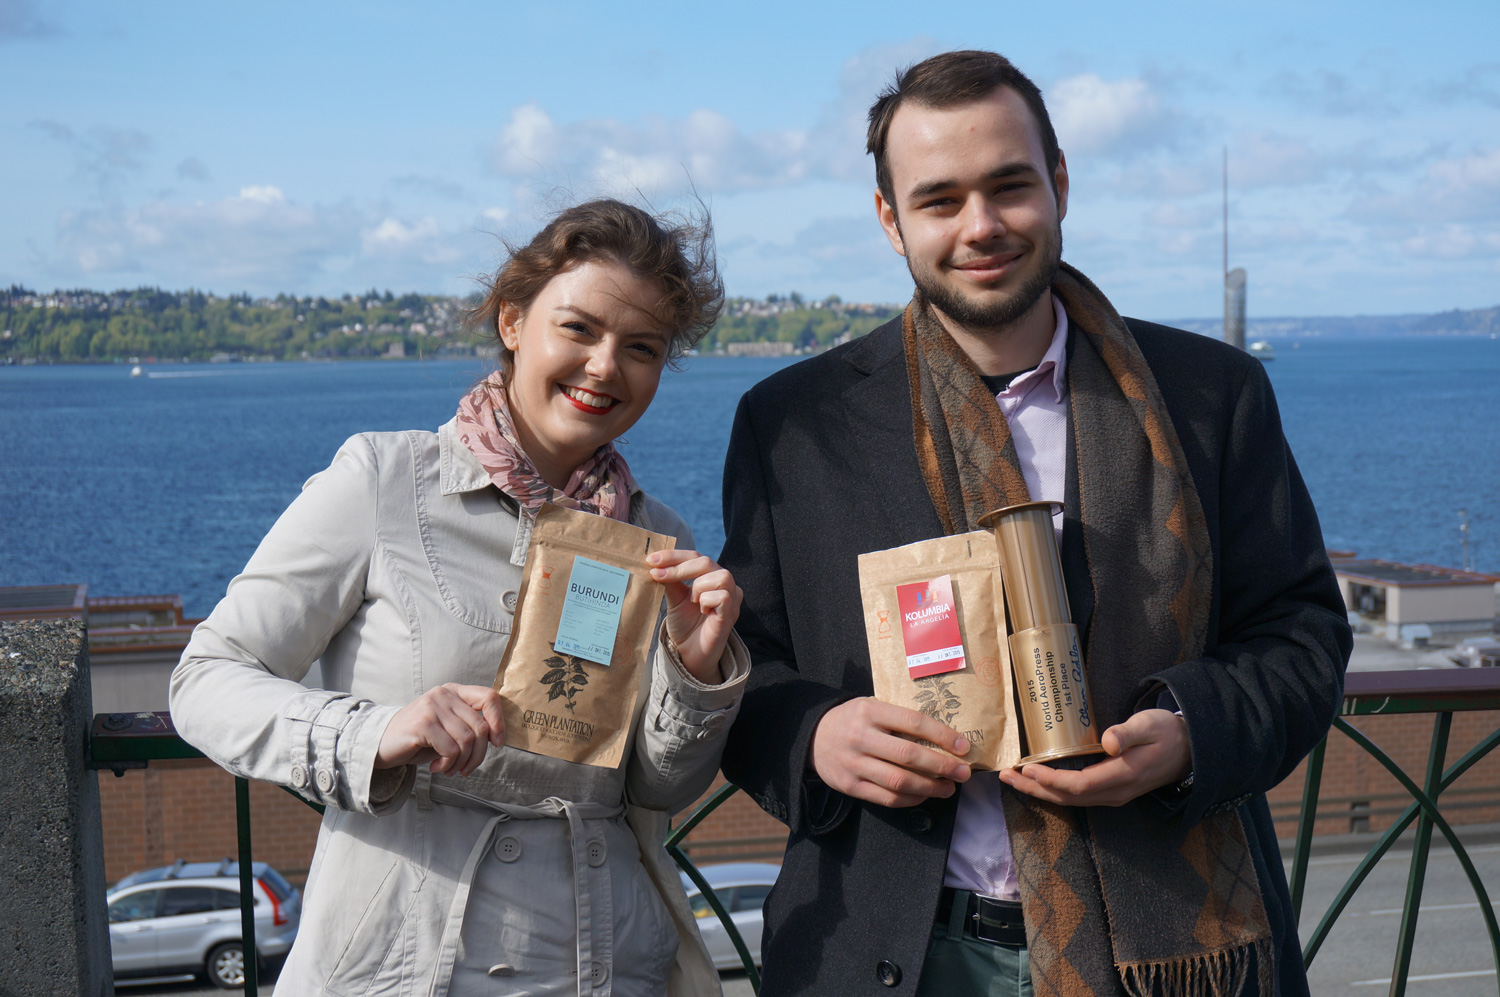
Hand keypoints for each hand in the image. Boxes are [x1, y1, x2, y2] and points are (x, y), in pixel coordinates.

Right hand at [375, 683, 504, 776]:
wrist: (381, 744)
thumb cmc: (420, 739)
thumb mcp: (448, 727)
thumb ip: (469, 725)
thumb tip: (497, 738)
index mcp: (454, 691)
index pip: (489, 697)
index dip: (499, 721)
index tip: (497, 743)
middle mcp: (444, 694)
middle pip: (480, 727)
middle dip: (478, 755)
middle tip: (466, 769)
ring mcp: (432, 707)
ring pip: (467, 740)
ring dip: (462, 763)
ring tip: (450, 769)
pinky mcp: (423, 724)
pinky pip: (451, 749)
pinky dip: (448, 764)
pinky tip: (437, 767)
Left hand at [648, 548, 741, 683]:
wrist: (689, 653)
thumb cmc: (685, 625)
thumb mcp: (674, 598)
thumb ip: (671, 581)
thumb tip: (657, 563)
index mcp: (710, 576)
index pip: (695, 557)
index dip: (674, 556)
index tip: (652, 559)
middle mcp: (724, 584)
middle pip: (706, 561)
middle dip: (679, 566)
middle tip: (657, 574)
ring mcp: (731, 598)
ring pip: (720, 576)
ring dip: (698, 586)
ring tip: (691, 600)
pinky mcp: (731, 613)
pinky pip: (722, 596)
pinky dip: (707, 601)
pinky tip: (703, 610)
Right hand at [809, 697, 971, 807]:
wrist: (811, 737)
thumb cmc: (852, 720)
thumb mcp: (871, 706)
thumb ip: (899, 719)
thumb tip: (945, 737)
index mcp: (870, 711)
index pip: (914, 722)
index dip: (943, 736)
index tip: (963, 746)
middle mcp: (861, 737)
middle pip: (909, 756)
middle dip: (943, 766)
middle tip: (963, 772)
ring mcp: (854, 764)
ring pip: (900, 781)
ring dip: (931, 788)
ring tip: (948, 788)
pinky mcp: (850, 786)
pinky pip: (887, 798)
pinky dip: (911, 799)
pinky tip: (925, 795)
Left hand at [999, 708, 1189, 806]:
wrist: (1189, 750)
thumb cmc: (1166, 732)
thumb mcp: (1149, 724)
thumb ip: (1128, 733)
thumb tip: (1109, 742)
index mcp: (1124, 775)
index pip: (1081, 785)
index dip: (1052, 779)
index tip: (1028, 767)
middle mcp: (1116, 792)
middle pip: (1069, 797)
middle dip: (1035, 788)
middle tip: (1006, 776)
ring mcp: (1114, 795)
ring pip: (1071, 800)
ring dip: (1040, 791)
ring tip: (1013, 779)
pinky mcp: (1111, 791)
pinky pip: (1078, 796)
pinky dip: (1054, 790)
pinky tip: (1038, 781)